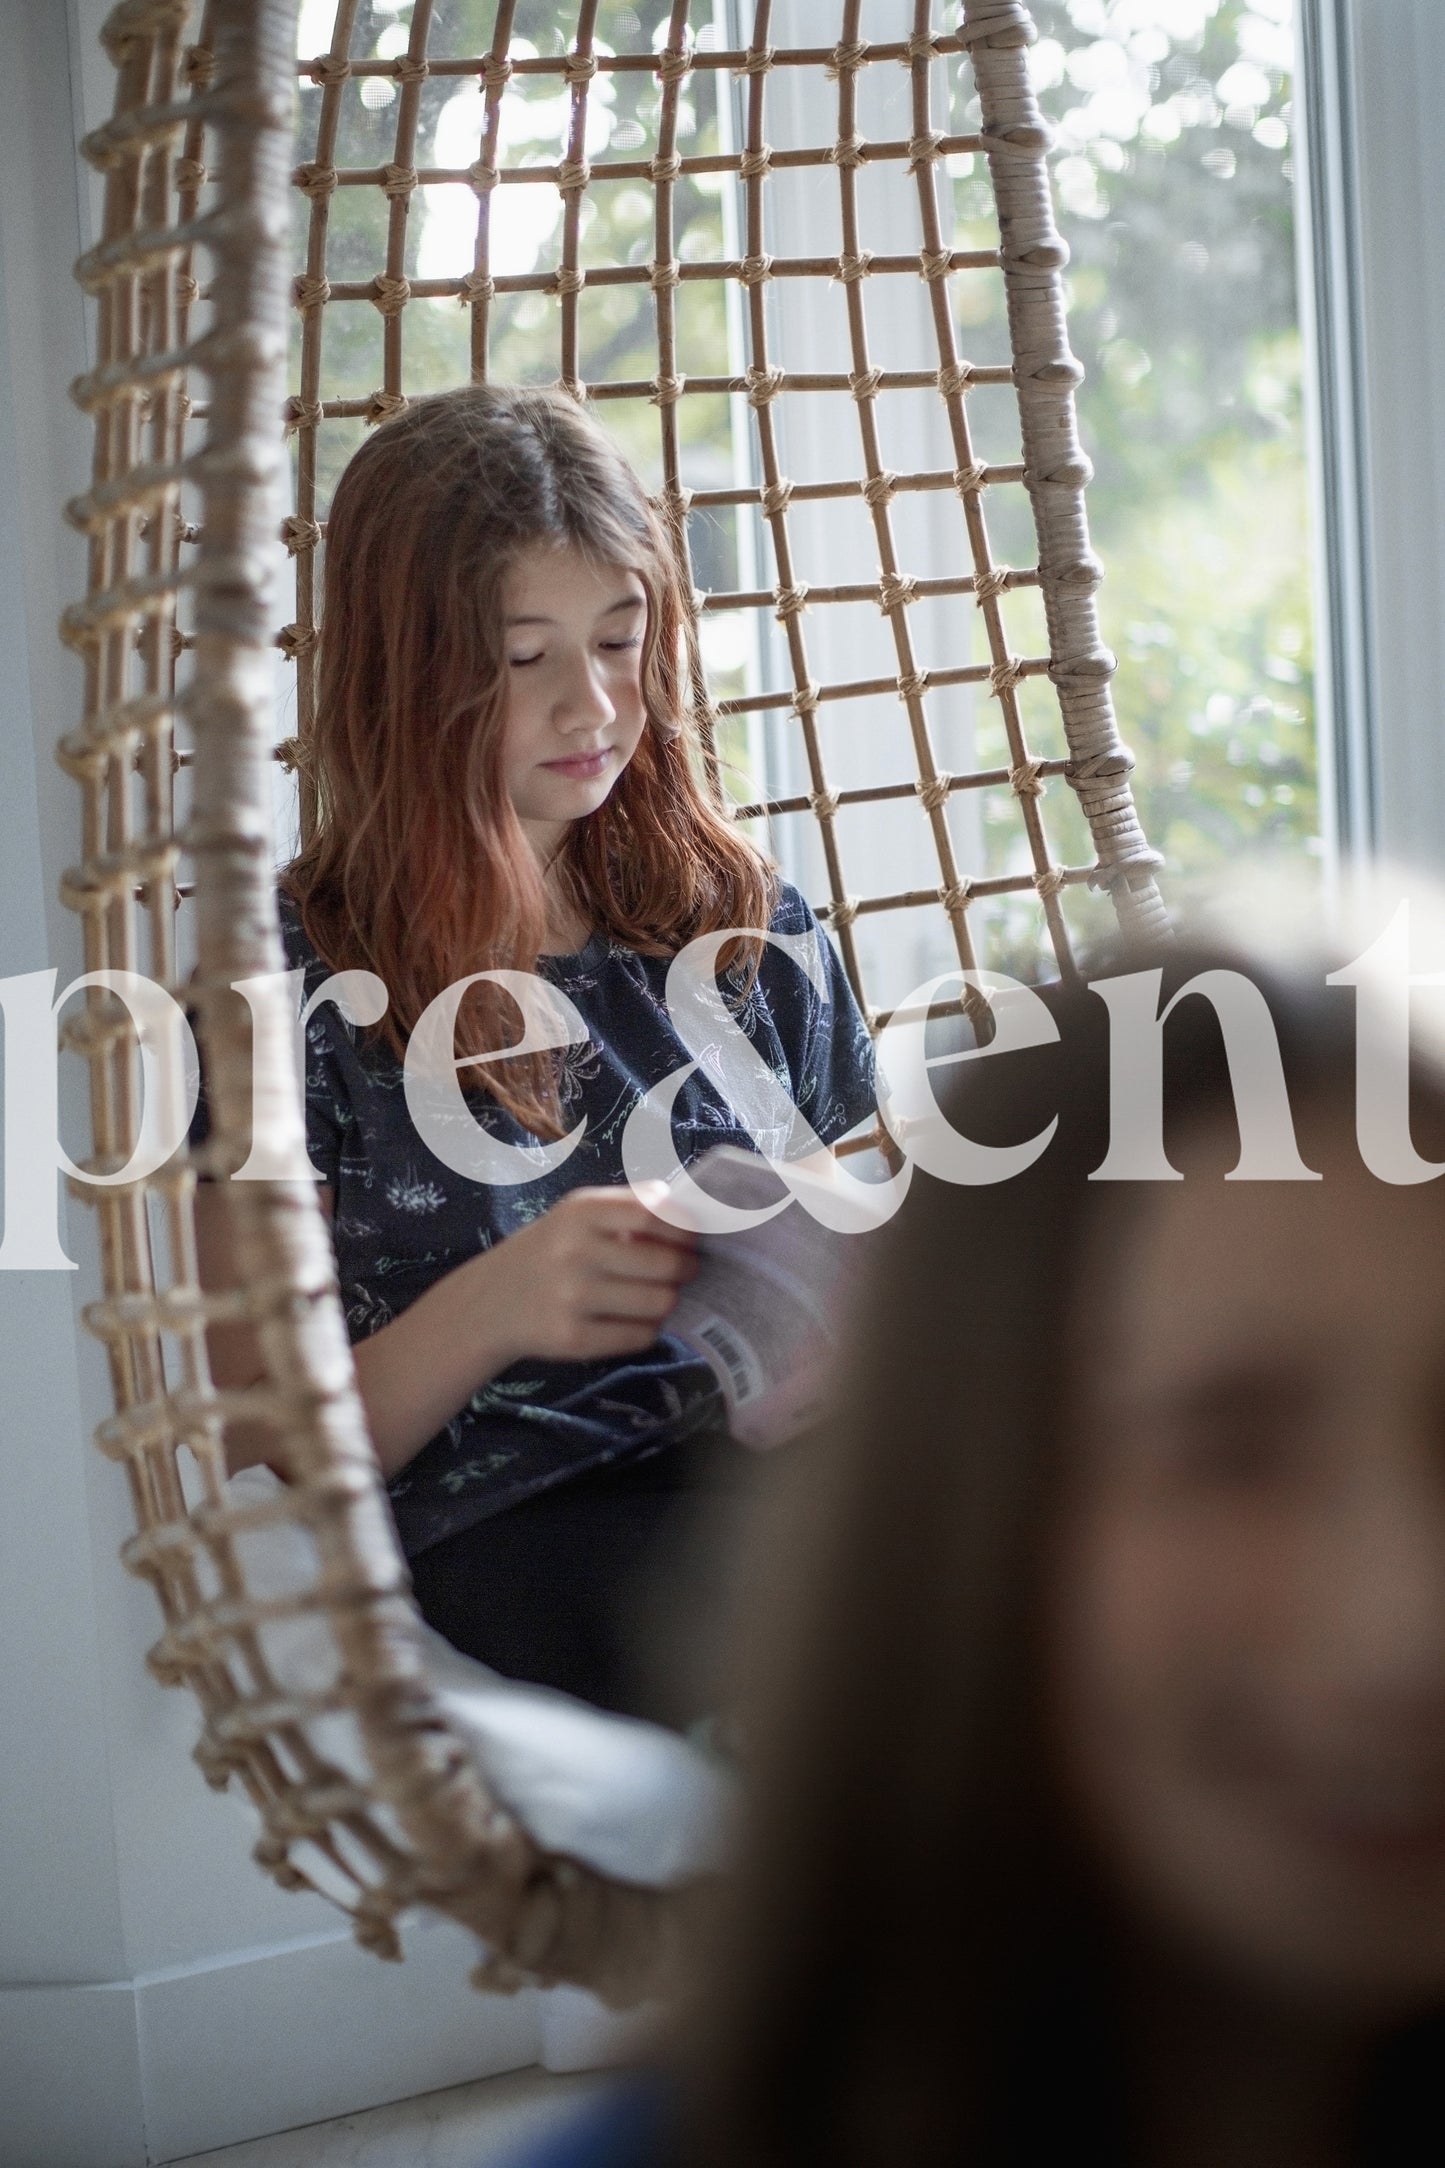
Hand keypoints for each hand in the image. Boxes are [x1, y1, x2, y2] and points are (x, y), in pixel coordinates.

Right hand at [478, 1182, 699, 1366]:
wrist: (488, 1303)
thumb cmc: (550, 1250)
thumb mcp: (577, 1214)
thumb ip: (630, 1204)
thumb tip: (687, 1205)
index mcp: (580, 1212)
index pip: (654, 1213)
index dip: (685, 1227)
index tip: (693, 1236)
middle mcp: (575, 1251)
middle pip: (665, 1263)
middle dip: (686, 1268)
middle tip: (684, 1270)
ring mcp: (572, 1297)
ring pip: (659, 1303)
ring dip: (668, 1300)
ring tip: (657, 1295)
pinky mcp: (572, 1338)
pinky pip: (640, 1336)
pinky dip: (648, 1329)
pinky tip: (634, 1320)